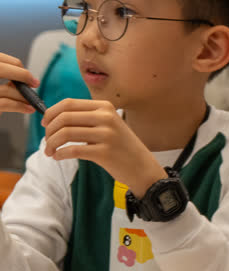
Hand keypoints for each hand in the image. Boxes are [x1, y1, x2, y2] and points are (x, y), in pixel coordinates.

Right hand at [0, 52, 39, 115]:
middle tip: (35, 83)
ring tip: (32, 101)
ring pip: (5, 89)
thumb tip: (20, 80)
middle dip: (22, 74)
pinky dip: (20, 106)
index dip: (14, 63)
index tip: (26, 71)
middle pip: (1, 68)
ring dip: (23, 96)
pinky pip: (4, 104)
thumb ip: (2, 78)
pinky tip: (29, 109)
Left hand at [41, 99, 167, 193]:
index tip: (45, 124)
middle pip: (64, 117)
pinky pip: (72, 150)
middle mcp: (106, 118)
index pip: (68, 103)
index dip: (51, 113)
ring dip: (51, 143)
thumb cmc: (120, 146)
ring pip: (65, 133)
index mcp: (105, 107)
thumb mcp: (107, 124)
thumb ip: (85, 118)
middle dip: (49, 130)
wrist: (142, 166)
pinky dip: (60, 154)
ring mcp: (107, 135)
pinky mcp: (104, 153)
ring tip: (50, 151)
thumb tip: (52, 117)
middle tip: (47, 141)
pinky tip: (58, 157)